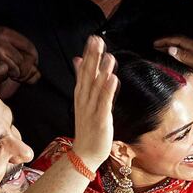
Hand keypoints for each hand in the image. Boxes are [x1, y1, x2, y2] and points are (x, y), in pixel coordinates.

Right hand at [72, 36, 117, 169]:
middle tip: (97, 41)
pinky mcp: (100, 120)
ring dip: (102, 72)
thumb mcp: (83, 100)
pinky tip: (113, 78)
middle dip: (93, 58)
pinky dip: (108, 90)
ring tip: (108, 56)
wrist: (85, 153)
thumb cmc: (87, 127)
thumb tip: (79, 59)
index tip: (92, 39)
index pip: (84, 71)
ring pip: (96, 88)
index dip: (88, 55)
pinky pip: (104, 103)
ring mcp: (91, 110)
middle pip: (88, 76)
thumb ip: (83, 80)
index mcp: (81, 95)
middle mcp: (84, 100)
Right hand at [154, 35, 192, 99]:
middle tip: (155, 48)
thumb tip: (171, 49)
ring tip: (161, 55)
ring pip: (183, 54)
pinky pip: (187, 63)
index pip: (180, 40)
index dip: (167, 40)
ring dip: (172, 53)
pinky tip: (174, 66)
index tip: (154, 43)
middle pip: (181, 45)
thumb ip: (187, 57)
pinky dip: (178, 62)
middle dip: (168, 44)